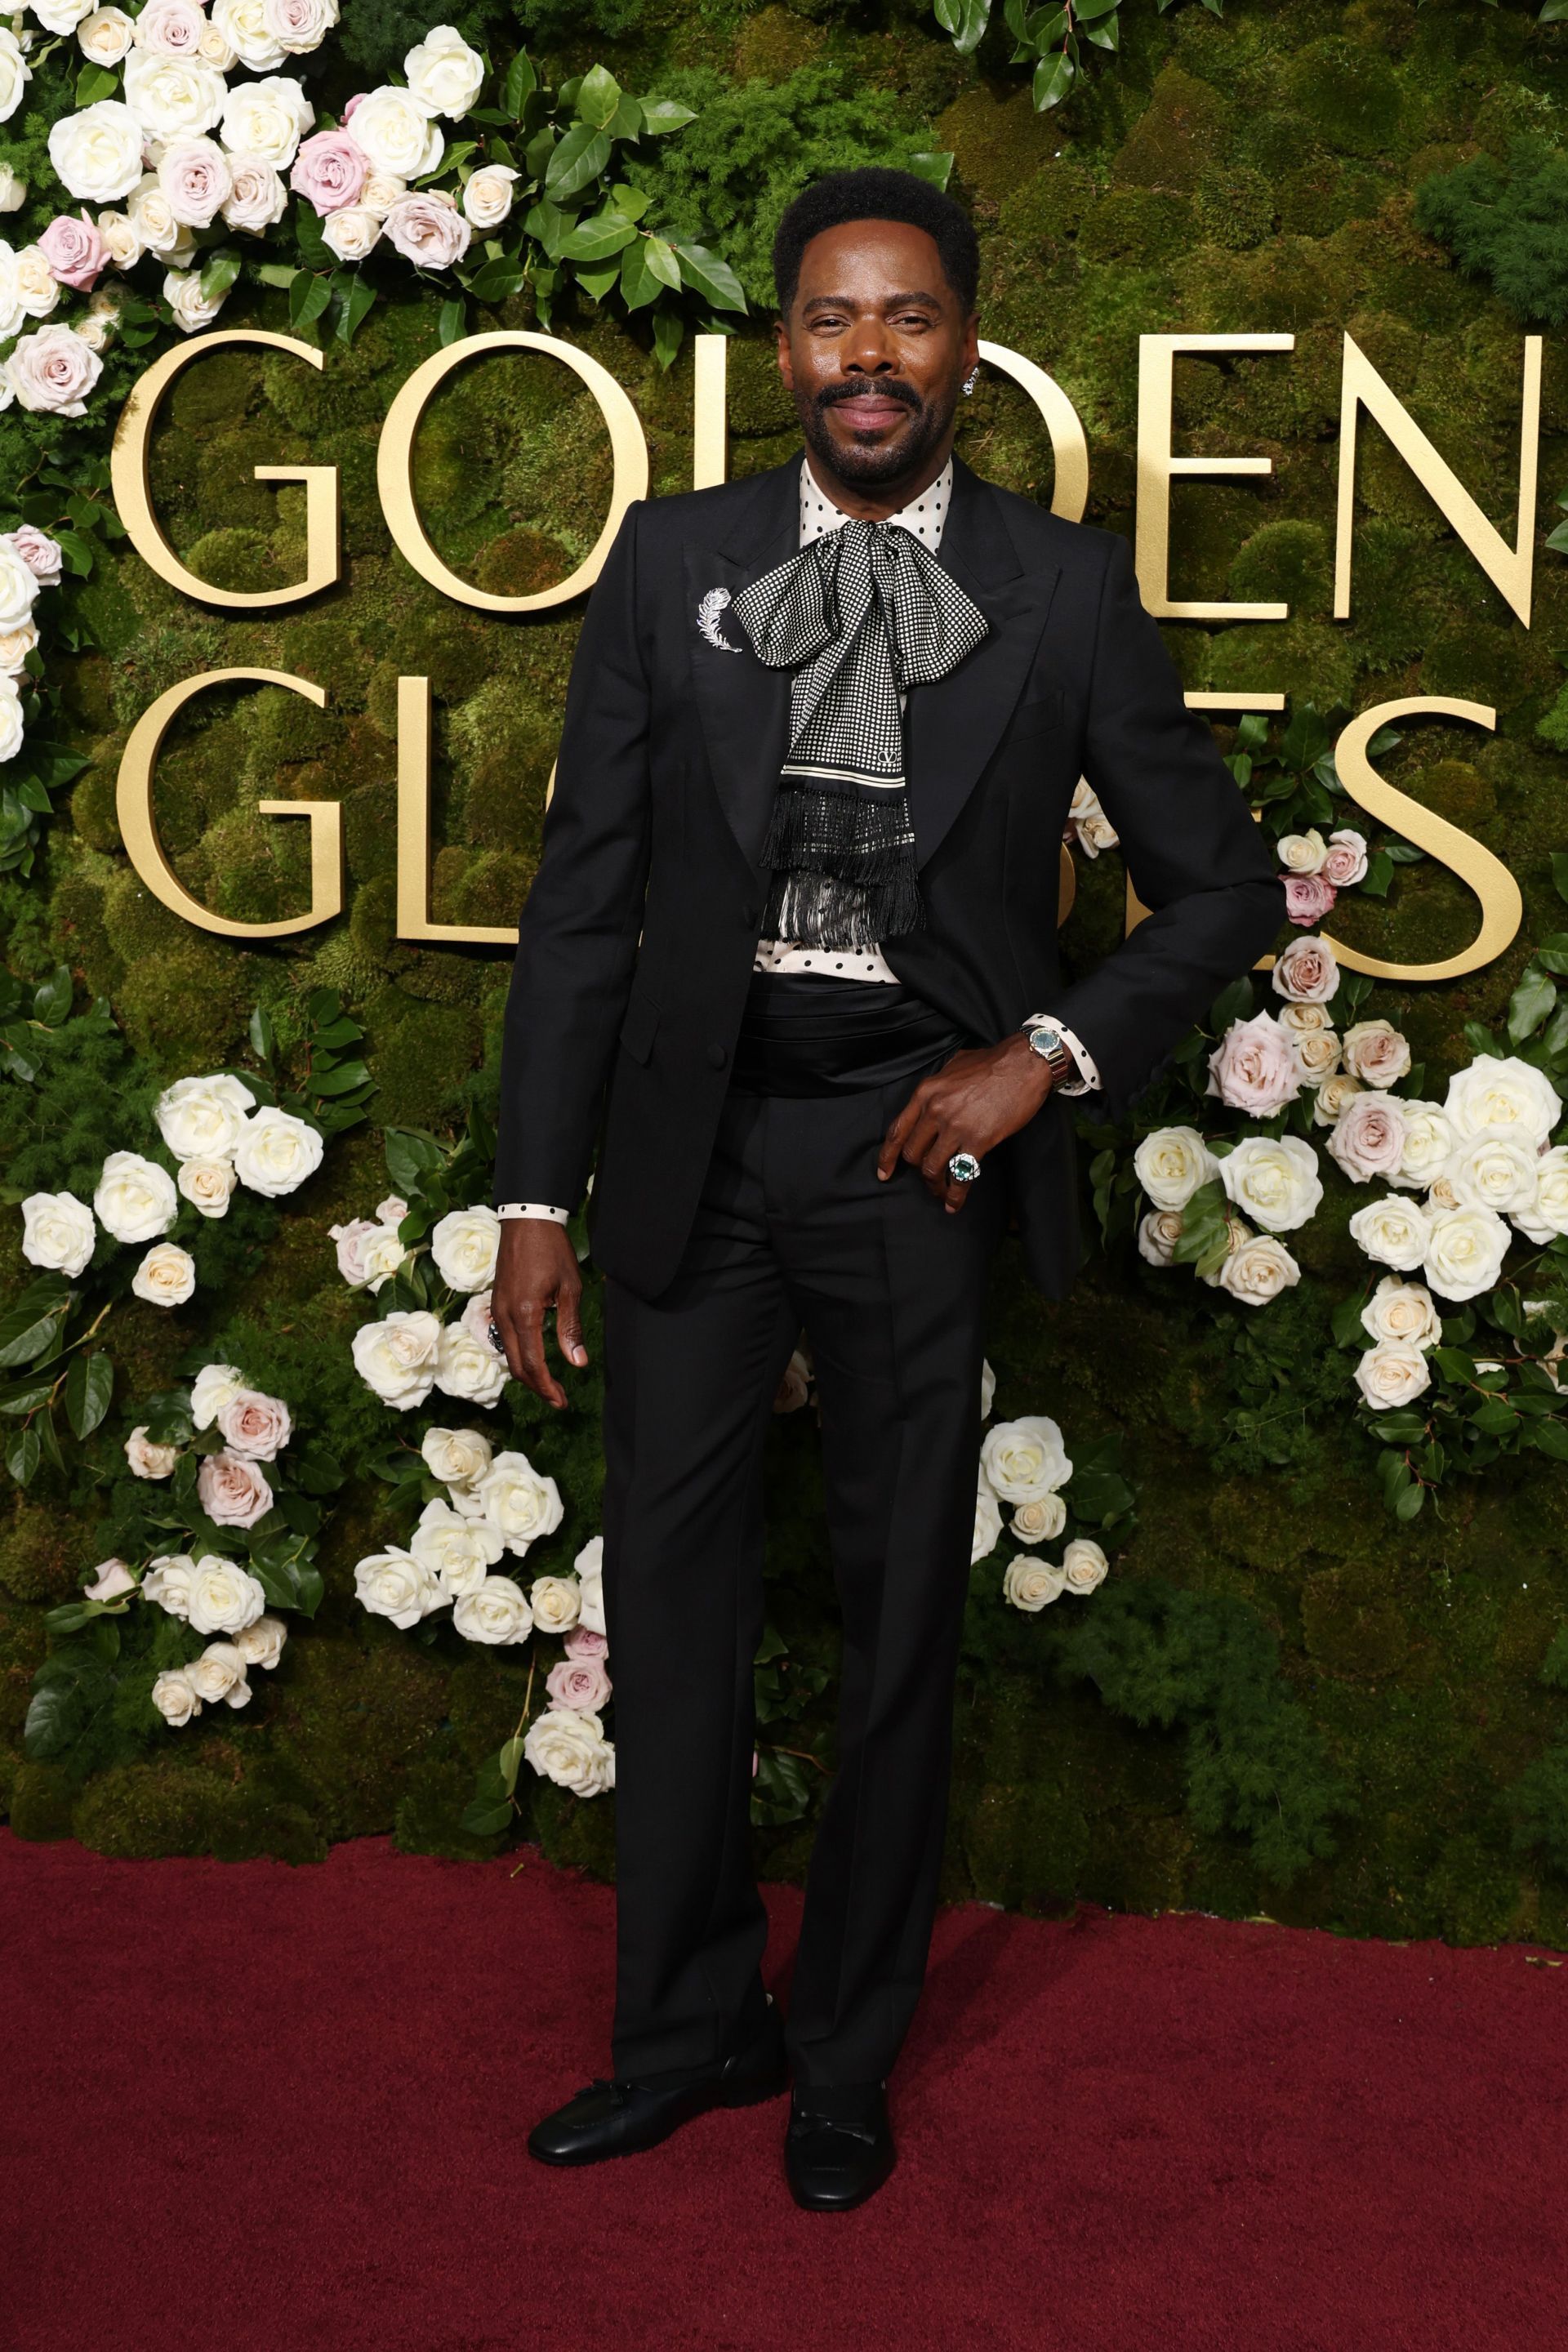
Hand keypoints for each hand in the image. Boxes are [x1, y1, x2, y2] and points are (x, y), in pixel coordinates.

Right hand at [490, 1217, 587, 1409]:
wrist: (526, 1220)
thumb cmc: (552, 1250)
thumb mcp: (570, 1288)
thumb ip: (570, 1328)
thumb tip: (577, 1363)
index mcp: (524, 1314)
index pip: (532, 1364)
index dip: (547, 1388)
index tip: (561, 1402)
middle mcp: (505, 1316)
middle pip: (516, 1366)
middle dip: (537, 1387)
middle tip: (558, 1400)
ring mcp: (497, 1310)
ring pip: (508, 1354)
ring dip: (527, 1373)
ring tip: (549, 1384)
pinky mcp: (497, 1303)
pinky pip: (505, 1339)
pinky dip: (519, 1356)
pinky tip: (536, 1358)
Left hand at [878, 1032, 1055, 1211]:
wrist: (1024, 1064)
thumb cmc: (992, 1062)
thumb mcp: (954, 1065)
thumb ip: (939, 1086)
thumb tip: (935, 1098)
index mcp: (925, 1093)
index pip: (897, 1131)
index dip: (887, 1157)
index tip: (884, 1173)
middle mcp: (935, 1111)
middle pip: (912, 1153)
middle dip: (918, 1171)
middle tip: (928, 1179)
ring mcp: (955, 1127)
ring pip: (932, 1168)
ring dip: (935, 1186)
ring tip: (941, 1193)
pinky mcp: (978, 1140)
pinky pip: (961, 1174)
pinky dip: (956, 1194)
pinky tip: (955, 1203)